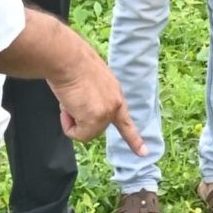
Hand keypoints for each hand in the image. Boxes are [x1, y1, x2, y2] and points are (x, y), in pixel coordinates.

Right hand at [49, 32, 143, 151]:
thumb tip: (82, 111)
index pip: (125, 120)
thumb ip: (93, 100)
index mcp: (115, 93)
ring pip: (85, 133)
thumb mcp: (89, 84)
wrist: (68, 59)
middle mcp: (116, 104)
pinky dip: (68, 125)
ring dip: (73, 121)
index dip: (134, 139)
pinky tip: (68, 106)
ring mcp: (107, 112)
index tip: (144, 153)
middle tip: (71, 101)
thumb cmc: (72, 66)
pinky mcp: (96, 118)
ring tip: (70, 101)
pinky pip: (77, 134)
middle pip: (95, 128)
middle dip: (79, 120)